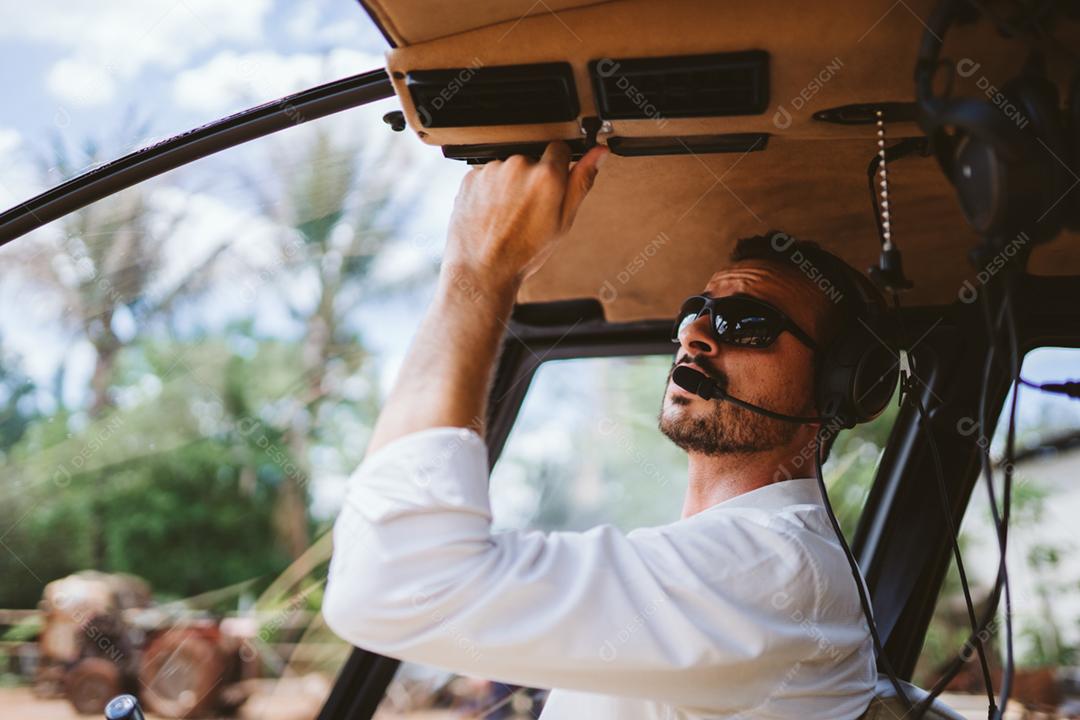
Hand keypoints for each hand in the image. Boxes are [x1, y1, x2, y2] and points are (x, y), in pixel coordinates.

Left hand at [443, 141, 607, 289]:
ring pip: (508, 169)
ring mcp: (492, 170)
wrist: (482, 269)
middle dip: (533, 180)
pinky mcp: (471, 177)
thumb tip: (598, 154)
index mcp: (546, 176)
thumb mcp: (563, 221)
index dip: (559, 167)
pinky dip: (490, 191)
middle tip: (528, 210)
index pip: (560, 148)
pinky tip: (492, 212)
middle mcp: (518, 166)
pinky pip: (487, 176)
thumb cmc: (523, 252)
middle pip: (532, 160)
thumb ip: (581, 181)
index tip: (553, 184)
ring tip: (507, 215)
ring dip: (510, 185)